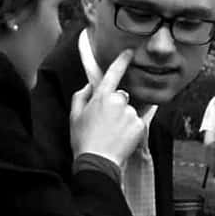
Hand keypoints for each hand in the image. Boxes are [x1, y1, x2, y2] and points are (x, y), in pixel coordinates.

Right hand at [70, 50, 149, 166]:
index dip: (122, 61)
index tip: (129, 52)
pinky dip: (133, 126)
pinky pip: (139, 120)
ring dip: (123, 118)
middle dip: (116, 106)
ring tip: (113, 134)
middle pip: (121, 97)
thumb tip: (89, 86)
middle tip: (106, 124)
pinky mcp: (140, 125)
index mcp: (101, 96)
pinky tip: (124, 136)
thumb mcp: (74, 116)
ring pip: (129, 110)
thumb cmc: (83, 140)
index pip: (114, 73)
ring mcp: (130, 113)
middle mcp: (118, 101)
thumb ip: (80, 96)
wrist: (98, 162)